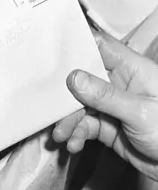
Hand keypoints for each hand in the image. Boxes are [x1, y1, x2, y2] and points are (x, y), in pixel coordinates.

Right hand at [53, 32, 157, 180]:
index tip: (49, 51)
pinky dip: (75, 134)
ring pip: (79, 105)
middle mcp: (118, 84)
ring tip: (61, 135)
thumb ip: (105, 95)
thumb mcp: (139, 112)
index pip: (100, 47)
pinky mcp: (107, 126)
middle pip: (82, 78)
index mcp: (131, 70)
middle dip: (64, 93)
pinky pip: (84, 125)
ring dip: (67, 120)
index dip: (76, 44)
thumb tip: (73, 77)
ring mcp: (111, 106)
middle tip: (49, 105)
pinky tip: (74, 144)